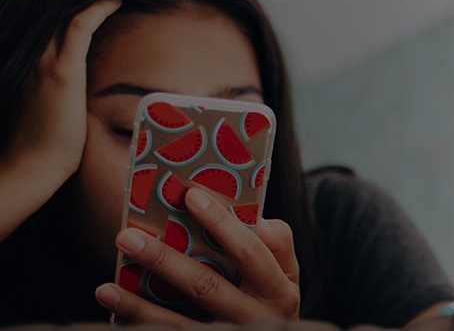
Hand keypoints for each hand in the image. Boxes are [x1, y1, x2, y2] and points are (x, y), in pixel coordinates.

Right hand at [0, 0, 119, 240]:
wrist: (36, 164)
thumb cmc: (49, 145)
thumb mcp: (57, 110)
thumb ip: (66, 94)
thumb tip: (84, 95)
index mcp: (34, 67)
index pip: (54, 28)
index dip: (73, 11)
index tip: (96, 2)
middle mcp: (36, 59)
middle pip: (58, 16)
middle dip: (81, 0)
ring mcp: (46, 63)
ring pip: (67, 16)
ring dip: (92, 1)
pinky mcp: (62, 71)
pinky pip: (80, 27)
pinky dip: (97, 9)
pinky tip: (114, 0)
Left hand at [96, 188, 299, 324]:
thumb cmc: (272, 295)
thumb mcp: (288, 270)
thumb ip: (278, 241)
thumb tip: (255, 219)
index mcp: (280, 292)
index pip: (250, 252)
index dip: (222, 223)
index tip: (190, 195)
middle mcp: (256, 319)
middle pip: (206, 287)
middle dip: (164, 261)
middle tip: (127, 236)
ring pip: (180, 323)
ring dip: (139, 306)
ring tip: (106, 288)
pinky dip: (139, 322)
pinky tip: (115, 305)